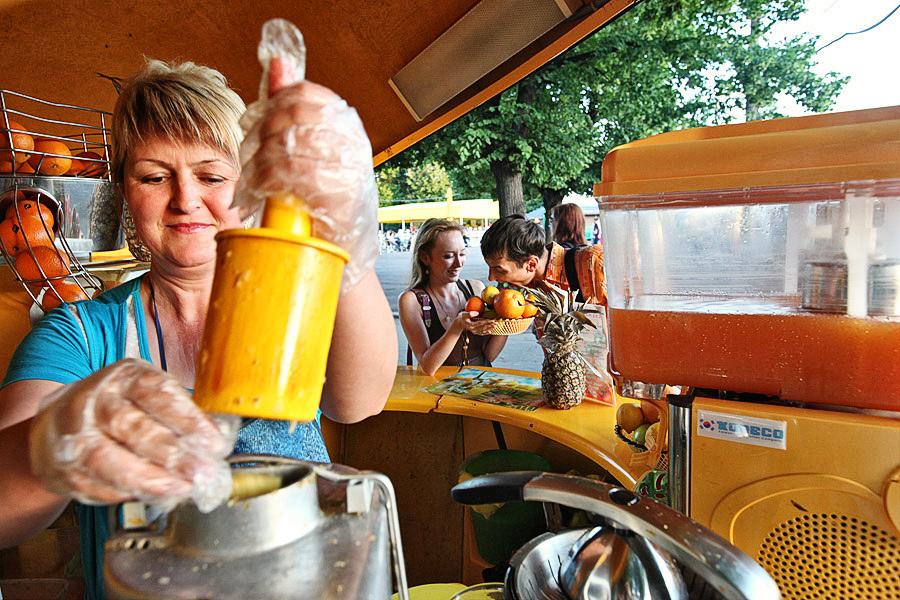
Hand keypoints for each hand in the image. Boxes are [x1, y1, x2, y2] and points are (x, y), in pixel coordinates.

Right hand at [29, 359, 234, 512]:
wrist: (55, 425)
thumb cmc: (117, 408)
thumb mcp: (147, 397)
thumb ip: (179, 414)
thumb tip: (215, 442)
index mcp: (123, 378)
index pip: (156, 393)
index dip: (187, 419)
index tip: (213, 441)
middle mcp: (95, 402)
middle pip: (132, 428)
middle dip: (171, 455)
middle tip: (201, 472)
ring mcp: (75, 435)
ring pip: (108, 460)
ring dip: (149, 480)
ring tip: (180, 489)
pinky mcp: (64, 468)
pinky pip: (95, 484)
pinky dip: (126, 494)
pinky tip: (152, 496)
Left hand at [234, 58, 378, 292]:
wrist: (342, 251)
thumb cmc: (321, 200)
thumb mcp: (306, 149)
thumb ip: (291, 105)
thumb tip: (277, 61)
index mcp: (346, 122)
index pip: (301, 92)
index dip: (269, 107)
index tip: (256, 129)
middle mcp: (352, 139)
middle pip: (290, 115)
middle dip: (259, 135)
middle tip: (249, 157)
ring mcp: (350, 165)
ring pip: (286, 142)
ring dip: (260, 160)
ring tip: (254, 178)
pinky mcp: (339, 191)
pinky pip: (291, 170)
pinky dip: (268, 179)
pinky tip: (263, 189)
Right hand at [456, 311, 497, 335]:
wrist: (458, 323)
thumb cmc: (462, 317)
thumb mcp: (464, 314)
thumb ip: (470, 314)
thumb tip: (477, 313)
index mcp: (471, 325)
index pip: (481, 323)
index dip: (488, 321)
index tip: (493, 320)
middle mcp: (473, 329)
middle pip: (483, 327)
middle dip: (490, 325)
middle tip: (496, 323)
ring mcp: (474, 331)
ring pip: (483, 330)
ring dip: (489, 328)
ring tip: (495, 326)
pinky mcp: (474, 332)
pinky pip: (481, 333)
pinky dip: (486, 332)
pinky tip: (490, 332)